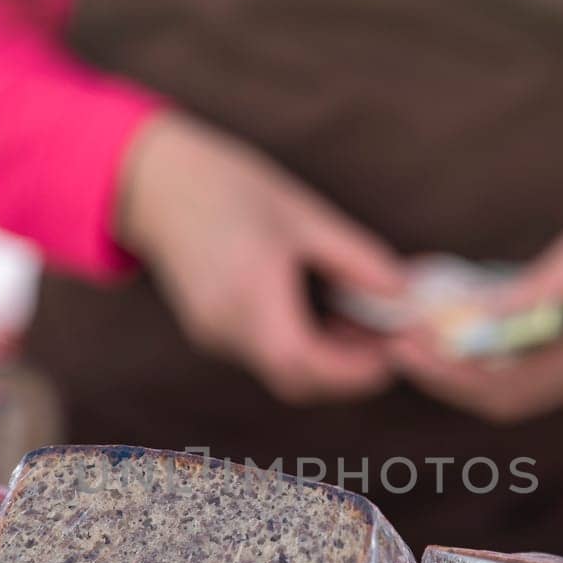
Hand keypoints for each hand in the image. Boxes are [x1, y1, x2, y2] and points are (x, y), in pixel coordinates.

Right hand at [116, 111, 404, 403]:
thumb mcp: (304, 214)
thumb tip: (405, 294)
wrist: (157, 184)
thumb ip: (356, 258)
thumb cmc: (231, 185)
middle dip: (344, 372)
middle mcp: (226, 325)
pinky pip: (262, 354)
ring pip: (279, 369)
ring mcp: (212, 334)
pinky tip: (320, 314)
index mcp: (250, 292)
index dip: (353, 372)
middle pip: (294, 379)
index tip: (391, 356)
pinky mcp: (208, 332)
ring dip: (324, 359)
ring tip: (358, 323)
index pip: (304, 362)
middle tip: (384, 342)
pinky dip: (299, 346)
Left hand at [389, 207, 562, 423]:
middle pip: (495, 398)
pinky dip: (477, 356)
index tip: (409, 348)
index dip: (450, 374)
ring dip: (454, 369)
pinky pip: (512, 370)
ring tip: (413, 340)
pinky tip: (449, 330)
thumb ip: (535, 294)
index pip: (503, 388)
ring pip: (501, 389)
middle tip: (398, 346)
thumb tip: (482, 321)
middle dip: (442, 376)